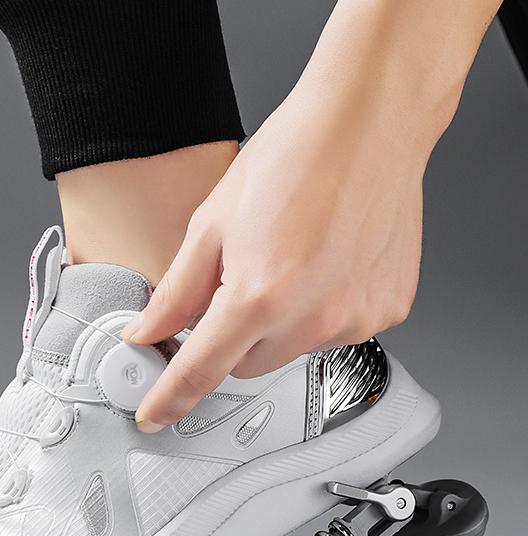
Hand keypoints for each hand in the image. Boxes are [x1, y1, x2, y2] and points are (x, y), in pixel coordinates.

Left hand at [122, 73, 427, 432]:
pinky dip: (319, 312)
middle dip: (230, 338)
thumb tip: (149, 329)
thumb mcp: (212, 223)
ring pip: (291, 352)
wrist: (370, 120)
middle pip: (245, 365)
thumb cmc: (294, 156)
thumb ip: (177, 291)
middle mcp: (312, 317)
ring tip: (289, 261)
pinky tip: (324, 266)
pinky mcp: (386, 311)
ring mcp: (355, 318)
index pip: (201, 369)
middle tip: (240, 282)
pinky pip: (334, 333)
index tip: (156, 415)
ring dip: (277, 325)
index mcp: (259, 295)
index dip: (171, 396)